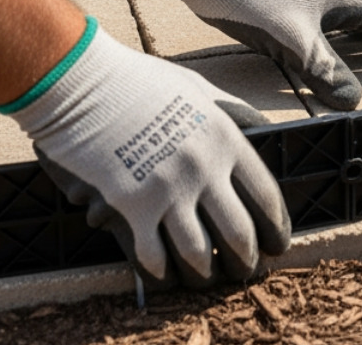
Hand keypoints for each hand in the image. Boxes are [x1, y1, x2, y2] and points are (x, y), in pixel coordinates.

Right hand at [7, 20, 290, 285]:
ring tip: (205, 279)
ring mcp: (169, 189)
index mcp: (225, 139)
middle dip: (245, 260)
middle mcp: (204, 168)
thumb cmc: (140, 81)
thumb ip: (230, 112)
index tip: (276, 243)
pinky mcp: (133, 205)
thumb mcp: (199, 89)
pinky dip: (160, 269)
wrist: (84, 84)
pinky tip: (162, 273)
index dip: (276, 227)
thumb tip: (260, 128)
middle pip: (239, 232)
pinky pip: (153, 253)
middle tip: (244, 271)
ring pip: (199, 251)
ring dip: (204, 273)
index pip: (265, 195)